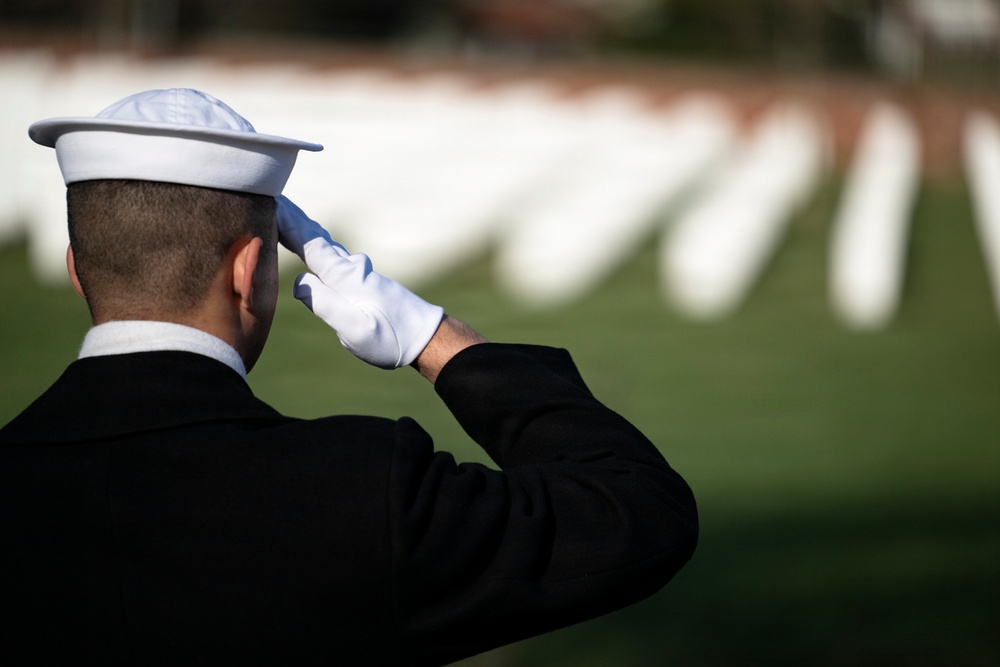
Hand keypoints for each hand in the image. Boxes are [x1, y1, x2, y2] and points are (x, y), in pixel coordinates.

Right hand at [276, 196, 444, 368]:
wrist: (426, 338)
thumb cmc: (392, 339)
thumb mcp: (356, 330)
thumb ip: (327, 305)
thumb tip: (298, 281)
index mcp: (344, 278)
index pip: (308, 244)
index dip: (286, 224)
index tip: (267, 201)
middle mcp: (351, 269)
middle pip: (315, 237)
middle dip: (291, 216)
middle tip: (269, 193)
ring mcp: (359, 274)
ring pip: (324, 244)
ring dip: (303, 227)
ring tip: (284, 213)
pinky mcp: (364, 282)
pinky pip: (333, 255)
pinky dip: (316, 243)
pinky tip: (314, 246)